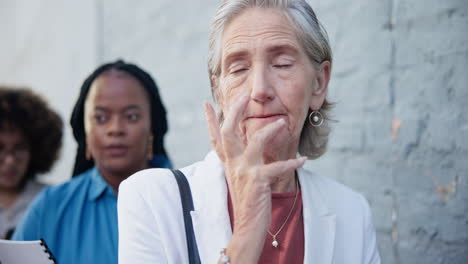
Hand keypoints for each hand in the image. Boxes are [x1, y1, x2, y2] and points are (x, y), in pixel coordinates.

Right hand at [205, 97, 305, 262]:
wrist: (246, 228)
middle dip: (234, 111)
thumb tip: (242, 149)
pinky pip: (277, 167)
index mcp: (229, 163)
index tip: (207, 104)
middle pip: (228, 132)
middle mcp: (233, 164)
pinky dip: (291, 163)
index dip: (210, 121)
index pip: (216, 138)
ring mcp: (244, 171)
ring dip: (270, 130)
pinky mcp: (257, 181)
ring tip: (283, 122)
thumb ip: (239, 162)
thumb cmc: (247, 202)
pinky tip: (302, 160)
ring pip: (255, 141)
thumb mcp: (238, 179)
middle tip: (243, 96)